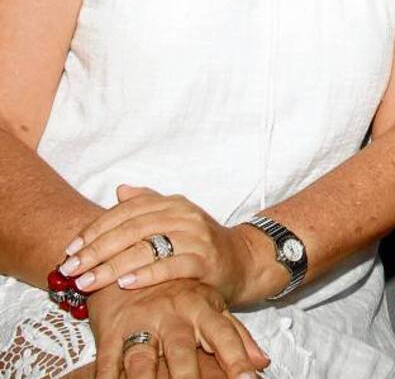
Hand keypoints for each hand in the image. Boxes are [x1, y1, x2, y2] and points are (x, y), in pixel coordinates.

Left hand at [60, 186, 256, 305]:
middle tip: (71, 269)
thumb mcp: (176, 218)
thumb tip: (120, 190)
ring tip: (87, 282)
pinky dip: (147, 274)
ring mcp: (197, 238)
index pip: (126, 212)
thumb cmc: (202, 243)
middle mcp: (184, 216)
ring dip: (113, 266)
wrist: (243, 261)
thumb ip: (149, 203)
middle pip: (132, 229)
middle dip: (96, 250)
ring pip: (147, 248)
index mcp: (172, 204)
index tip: (71, 250)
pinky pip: (172, 266)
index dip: (95, 229)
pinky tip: (125, 283)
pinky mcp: (206, 261)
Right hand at [88, 279, 268, 378]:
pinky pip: (107, 358)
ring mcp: (141, 322)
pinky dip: (106, 376)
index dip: (237, 359)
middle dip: (187, 376)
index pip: (224, 337)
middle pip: (180, 351)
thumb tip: (263, 362)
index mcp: (202, 309)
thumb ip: (237, 337)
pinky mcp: (112, 329)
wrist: (138, 257)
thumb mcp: (212, 308)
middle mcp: (172, 316)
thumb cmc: (182, 293)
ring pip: (142, 358)